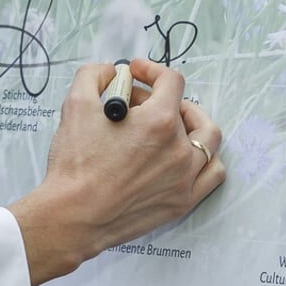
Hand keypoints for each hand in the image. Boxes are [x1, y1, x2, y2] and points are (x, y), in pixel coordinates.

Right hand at [6, 58, 224, 284]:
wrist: (73, 215)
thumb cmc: (75, 166)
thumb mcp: (76, 103)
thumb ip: (95, 75)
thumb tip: (111, 72)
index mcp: (158, 122)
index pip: (171, 81)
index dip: (151, 70)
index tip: (136, 73)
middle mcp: (178, 149)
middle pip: (186, 109)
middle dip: (162, 98)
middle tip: (139, 104)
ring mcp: (185, 178)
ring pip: (208, 140)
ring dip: (191, 125)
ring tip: (170, 126)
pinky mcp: (182, 202)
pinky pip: (212, 174)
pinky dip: (203, 159)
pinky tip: (183, 156)